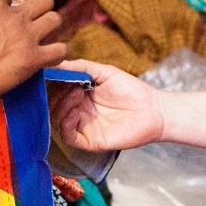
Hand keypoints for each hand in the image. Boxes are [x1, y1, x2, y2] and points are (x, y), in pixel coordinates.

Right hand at [0, 0, 64, 99]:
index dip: (9, 9)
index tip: (6, 21)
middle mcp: (14, 16)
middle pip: (43, 0)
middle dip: (42, 9)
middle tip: (37, 22)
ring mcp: (26, 35)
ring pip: (55, 19)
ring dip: (51, 28)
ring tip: (46, 37)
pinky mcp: (34, 57)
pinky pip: (60, 50)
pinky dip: (57, 54)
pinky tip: (50, 58)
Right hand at [49, 59, 166, 150]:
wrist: (153, 110)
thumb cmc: (131, 90)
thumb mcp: (105, 72)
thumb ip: (81, 67)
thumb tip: (56, 63)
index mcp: (80, 95)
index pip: (57, 91)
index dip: (53, 84)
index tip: (53, 74)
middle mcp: (79, 111)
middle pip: (53, 106)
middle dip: (57, 95)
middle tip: (70, 86)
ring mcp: (83, 127)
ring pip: (57, 121)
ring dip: (61, 107)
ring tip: (77, 95)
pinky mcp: (90, 141)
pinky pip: (69, 137)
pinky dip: (66, 125)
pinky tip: (75, 113)